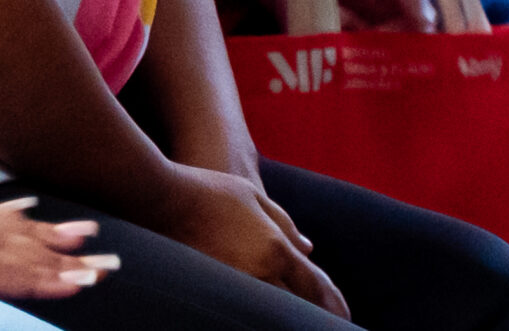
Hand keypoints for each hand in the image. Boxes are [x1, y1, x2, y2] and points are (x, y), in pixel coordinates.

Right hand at [158, 165, 348, 318]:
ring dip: (286, 313)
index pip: (315, 286)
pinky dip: (258, 308)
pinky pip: (245, 304)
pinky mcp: (214, 288)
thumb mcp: (254, 196)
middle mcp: (259, 272)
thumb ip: (285, 223)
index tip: (345, 317)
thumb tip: (309, 248)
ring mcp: (235, 284)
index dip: (334, 304)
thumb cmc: (210, 191)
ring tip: (297, 317)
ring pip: (272, 311)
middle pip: (297, 307)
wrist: (162, 199)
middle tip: (325, 322)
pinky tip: (260, 309)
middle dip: (313, 315)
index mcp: (275, 248)